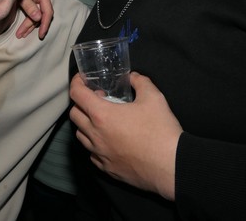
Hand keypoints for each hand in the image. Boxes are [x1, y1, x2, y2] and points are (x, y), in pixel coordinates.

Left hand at [16, 0, 53, 39]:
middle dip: (31, 26)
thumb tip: (38, 18)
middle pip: (42, 14)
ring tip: (21, 34)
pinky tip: (24, 28)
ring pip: (39, 13)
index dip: (44, 24)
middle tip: (21, 35)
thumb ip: (29, 7)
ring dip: (29, 24)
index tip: (41, 34)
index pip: (47, 11)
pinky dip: (30, 18)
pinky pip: (37, 10)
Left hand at [69, 72, 182, 199]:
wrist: (171, 167)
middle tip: (98, 100)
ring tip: (103, 120)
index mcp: (102, 115)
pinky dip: (95, 144)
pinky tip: (109, 141)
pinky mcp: (106, 168)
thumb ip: (140, 82)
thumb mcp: (154, 98)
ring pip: (80, 136)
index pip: (76, 94)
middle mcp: (95, 135)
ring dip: (86, 124)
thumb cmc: (161, 131)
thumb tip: (133, 77)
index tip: (82, 80)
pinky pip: (92, 154)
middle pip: (74, 115)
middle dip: (81, 103)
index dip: (76, 82)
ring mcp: (99, 154)